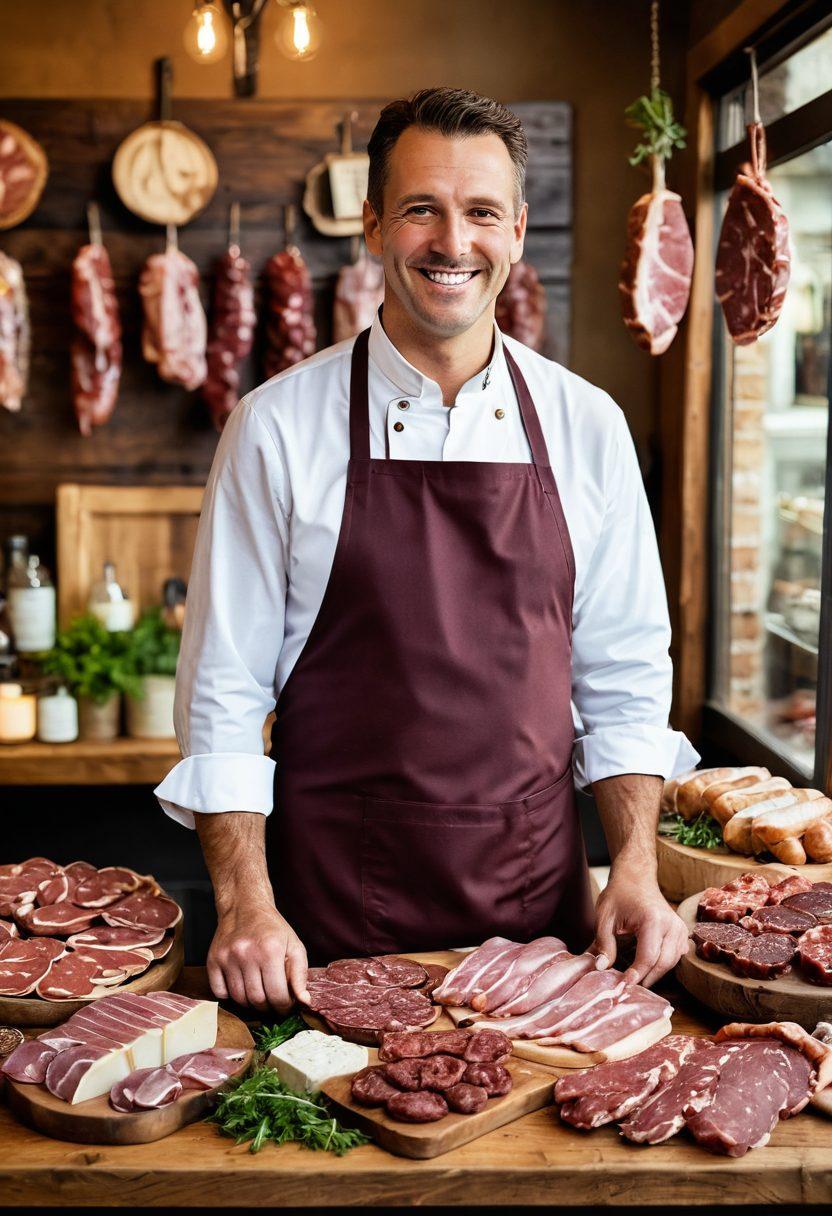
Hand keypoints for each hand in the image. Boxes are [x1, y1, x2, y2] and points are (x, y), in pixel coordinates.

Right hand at [207, 898, 308, 1012]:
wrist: (245, 907)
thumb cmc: (272, 929)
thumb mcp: (294, 946)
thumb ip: (300, 975)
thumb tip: (304, 1002)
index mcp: (270, 950)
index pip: (278, 995)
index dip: (284, 1006)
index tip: (286, 1005)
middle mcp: (246, 954)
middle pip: (257, 1000)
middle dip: (268, 1007)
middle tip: (273, 1002)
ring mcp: (227, 957)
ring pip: (239, 998)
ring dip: (250, 1002)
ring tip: (259, 993)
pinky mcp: (212, 960)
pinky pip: (219, 992)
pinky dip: (230, 995)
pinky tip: (240, 985)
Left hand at [589, 866, 687, 987]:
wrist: (636, 877)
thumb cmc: (619, 894)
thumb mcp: (604, 916)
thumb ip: (604, 943)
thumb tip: (601, 967)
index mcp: (652, 919)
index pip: (647, 956)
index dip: (636, 974)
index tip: (623, 986)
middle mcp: (671, 924)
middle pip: (663, 963)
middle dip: (646, 978)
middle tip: (629, 988)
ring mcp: (679, 927)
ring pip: (672, 961)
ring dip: (655, 974)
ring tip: (638, 982)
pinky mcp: (681, 930)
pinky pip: (676, 955)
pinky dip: (664, 965)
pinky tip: (650, 970)